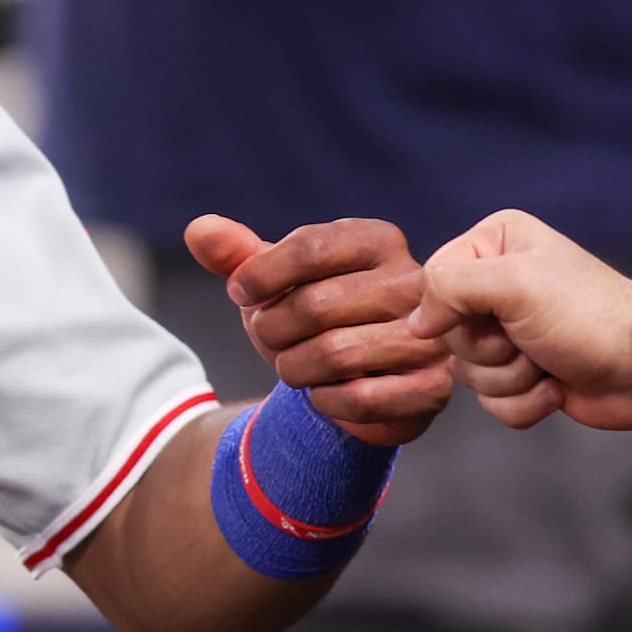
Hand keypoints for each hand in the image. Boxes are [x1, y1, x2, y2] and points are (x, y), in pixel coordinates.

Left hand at [186, 214, 453, 445]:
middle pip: (315, 305)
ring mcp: (429, 335)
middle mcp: (414, 282)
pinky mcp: (433, 385)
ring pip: (334, 354)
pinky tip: (325, 392)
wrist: (354, 379)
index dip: (259, 275)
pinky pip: (359, 398)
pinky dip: (325, 401)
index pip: (309, 246)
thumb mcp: (271, 281)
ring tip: (295, 364)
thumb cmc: (310, 318)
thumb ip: (235, 255)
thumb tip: (198, 230)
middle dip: (272, 330)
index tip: (239, 294)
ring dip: (293, 367)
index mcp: (377, 240)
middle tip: (271, 338)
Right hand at [407, 209, 631, 431]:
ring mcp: (510, 333)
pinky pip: (491, 402)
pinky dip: (523, 403)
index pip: (431, 280)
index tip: (496, 315)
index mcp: (493, 245)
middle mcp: (498, 285)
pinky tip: (557, 388)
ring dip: (510, 379)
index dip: (452, 310)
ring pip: (467, 373)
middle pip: (447, 333)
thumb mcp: (511, 282)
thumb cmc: (589, 315)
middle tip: (529, 341)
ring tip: (549, 364)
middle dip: (489, 350)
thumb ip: (446, 287)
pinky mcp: (524, 376)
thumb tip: (414, 325)